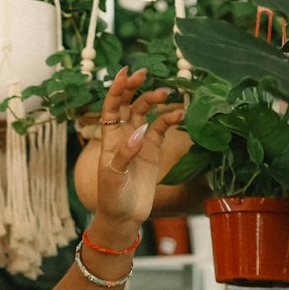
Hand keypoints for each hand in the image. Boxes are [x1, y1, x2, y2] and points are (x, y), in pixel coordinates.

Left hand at [94, 67, 185, 230]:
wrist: (124, 217)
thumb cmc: (112, 198)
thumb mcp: (114, 177)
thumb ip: (125, 154)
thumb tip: (139, 133)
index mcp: (109, 139)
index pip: (110, 108)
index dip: (116, 89)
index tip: (126, 73)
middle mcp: (123, 135)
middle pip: (127, 104)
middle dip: (135, 88)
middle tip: (145, 74)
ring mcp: (139, 141)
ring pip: (146, 112)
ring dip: (154, 100)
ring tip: (166, 94)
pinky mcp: (153, 150)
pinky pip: (162, 128)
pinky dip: (170, 118)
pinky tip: (179, 114)